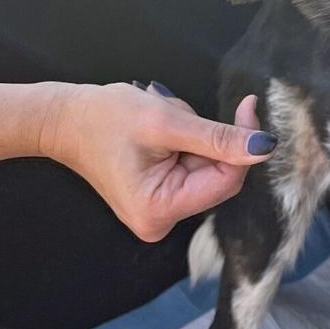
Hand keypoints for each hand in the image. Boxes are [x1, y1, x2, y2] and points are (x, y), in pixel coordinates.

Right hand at [40, 81, 275, 241]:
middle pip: (217, 176)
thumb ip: (218, 137)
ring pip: (205, 168)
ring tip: (157, 121)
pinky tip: (158, 132)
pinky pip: (191, 168)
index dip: (243, 145)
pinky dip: (183, 143)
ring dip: (192, 138)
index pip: (228, 181)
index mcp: (160, 211)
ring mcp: (160, 212)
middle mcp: (161, 221)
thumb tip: (265, 148)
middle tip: (175, 113)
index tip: (248, 107)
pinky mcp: (159, 198)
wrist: (63, 119)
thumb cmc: (104, 118)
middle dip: (205, 139)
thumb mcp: (166, 122)